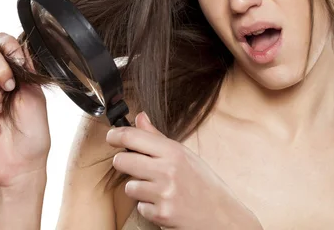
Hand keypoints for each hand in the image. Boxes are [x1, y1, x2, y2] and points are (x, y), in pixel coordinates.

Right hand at [0, 32, 50, 187]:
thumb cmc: (34, 130)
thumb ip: (25, 69)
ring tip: (2, 110)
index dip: (6, 45)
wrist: (24, 162)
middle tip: (10, 87)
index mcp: (13, 71)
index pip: (2, 43)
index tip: (17, 61)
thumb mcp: (36, 94)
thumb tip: (20, 45)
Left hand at [106, 112, 262, 229]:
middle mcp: (167, 170)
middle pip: (122, 160)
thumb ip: (158, 137)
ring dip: (138, 189)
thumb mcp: (185, 155)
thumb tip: (139, 117)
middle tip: (133, 165)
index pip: (133, 136)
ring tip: (156, 189)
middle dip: (123, 163)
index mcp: (173, 151)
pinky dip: (148, 207)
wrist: (222, 217)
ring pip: (128, 186)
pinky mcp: (161, 214)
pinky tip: (163, 203)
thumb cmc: (204, 184)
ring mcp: (163, 193)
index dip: (115, 135)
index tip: (111, 136)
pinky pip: (139, 207)